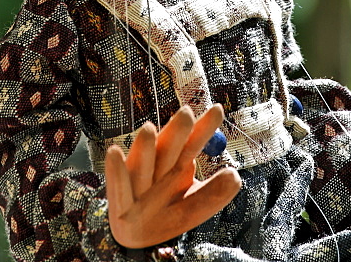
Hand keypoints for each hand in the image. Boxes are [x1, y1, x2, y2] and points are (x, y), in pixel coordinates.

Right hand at [105, 104, 241, 248]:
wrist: (139, 240)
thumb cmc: (168, 214)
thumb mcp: (193, 206)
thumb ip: (213, 194)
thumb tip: (236, 176)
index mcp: (176, 164)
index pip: (192, 143)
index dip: (203, 128)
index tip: (218, 110)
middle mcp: (157, 167)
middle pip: (167, 147)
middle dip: (177, 131)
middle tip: (187, 113)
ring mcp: (138, 182)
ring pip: (142, 163)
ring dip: (145, 148)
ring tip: (148, 129)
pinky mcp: (120, 202)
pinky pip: (118, 185)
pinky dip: (116, 170)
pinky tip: (114, 152)